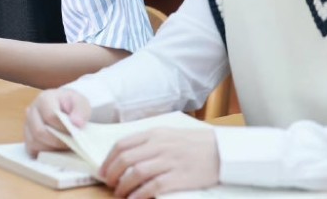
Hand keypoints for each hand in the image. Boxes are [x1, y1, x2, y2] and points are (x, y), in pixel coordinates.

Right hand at [23, 88, 90, 155]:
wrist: (65, 108)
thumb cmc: (71, 105)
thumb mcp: (80, 102)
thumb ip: (80, 110)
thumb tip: (76, 123)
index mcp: (44, 99)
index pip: (50, 116)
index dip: (63, 128)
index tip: (74, 133)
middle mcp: (32, 111)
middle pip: (39, 131)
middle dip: (57, 141)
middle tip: (70, 144)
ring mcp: (27, 125)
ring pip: (33, 142)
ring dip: (51, 149)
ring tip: (64, 147)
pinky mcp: (27, 138)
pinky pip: (31, 150)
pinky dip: (44, 155)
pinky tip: (55, 152)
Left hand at [100, 128, 218, 198]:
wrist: (223, 152)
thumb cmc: (195, 144)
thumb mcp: (169, 135)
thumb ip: (149, 143)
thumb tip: (126, 156)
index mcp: (155, 133)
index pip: (122, 144)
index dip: (108, 159)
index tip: (102, 171)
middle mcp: (160, 145)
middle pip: (126, 159)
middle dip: (112, 173)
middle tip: (109, 184)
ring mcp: (170, 161)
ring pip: (136, 173)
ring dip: (123, 186)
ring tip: (120, 193)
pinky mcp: (180, 177)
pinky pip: (153, 186)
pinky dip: (140, 194)